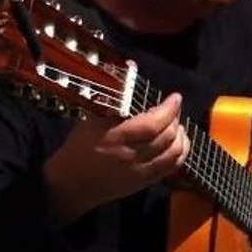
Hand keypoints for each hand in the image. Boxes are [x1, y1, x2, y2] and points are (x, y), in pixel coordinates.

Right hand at [44, 92, 190, 223]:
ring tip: (177, 125)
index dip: (168, 110)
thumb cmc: (79, 147)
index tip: (175, 97)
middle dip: (175, 119)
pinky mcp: (144, 183)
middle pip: (166, 137)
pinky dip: (181, 154)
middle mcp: (131, 156)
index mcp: (116, 138)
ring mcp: (140, 172)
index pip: (152, 124)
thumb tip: (131, 66)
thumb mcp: (92, 119)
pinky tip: (179, 143)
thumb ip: (114, 97)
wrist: (70, 185)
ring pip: (173, 153)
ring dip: (181, 136)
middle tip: (174, 108)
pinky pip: (171, 169)